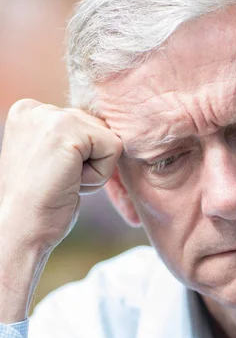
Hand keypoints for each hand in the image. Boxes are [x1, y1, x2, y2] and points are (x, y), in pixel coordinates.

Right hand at [0, 99, 122, 321]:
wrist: (20, 230)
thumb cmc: (39, 205)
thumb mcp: (50, 160)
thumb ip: (69, 140)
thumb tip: (107, 134)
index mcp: (28, 111)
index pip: (85, 125)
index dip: (81, 159)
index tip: (52, 176)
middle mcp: (36, 107)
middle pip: (99, 129)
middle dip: (89, 163)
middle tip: (59, 182)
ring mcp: (50, 116)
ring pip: (109, 139)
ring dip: (95, 171)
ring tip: (64, 182)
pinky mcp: (68, 131)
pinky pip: (114, 148)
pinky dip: (99, 175)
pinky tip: (71, 183)